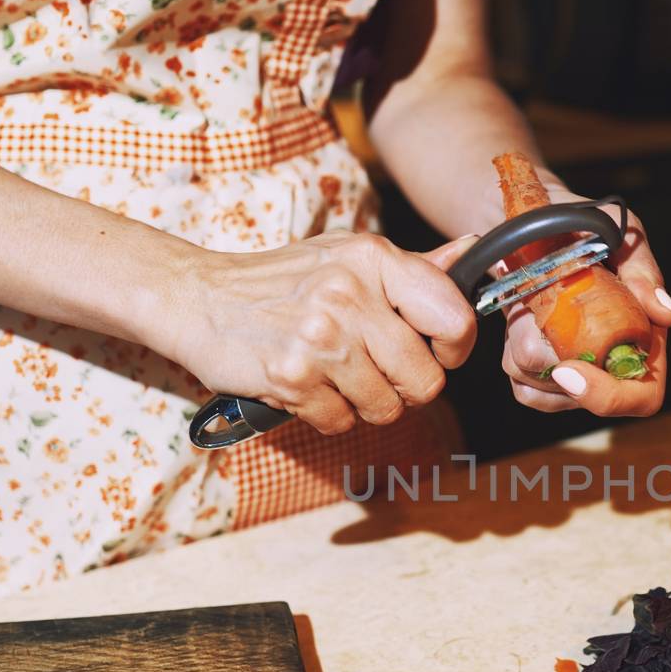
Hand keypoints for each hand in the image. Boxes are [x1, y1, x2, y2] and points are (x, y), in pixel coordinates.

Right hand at [164, 232, 477, 434]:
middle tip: (373, 370)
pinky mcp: (292, 378)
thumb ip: (413, 267)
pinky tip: (306, 384)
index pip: (454, 318)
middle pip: (424, 381)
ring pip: (384, 408)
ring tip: (334, 373)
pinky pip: (341, 422)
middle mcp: (350, 295)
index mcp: (373, 260)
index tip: (437, 352)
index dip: (455, 348)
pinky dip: (326, 414)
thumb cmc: (284, 281)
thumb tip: (472, 249)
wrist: (198, 298)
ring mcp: (320, 339)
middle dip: (403, 387)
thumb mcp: (348, 258)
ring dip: (363, 403)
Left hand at [500, 196, 670, 416]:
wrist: (527, 220)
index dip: (608, 395)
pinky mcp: (542, 377)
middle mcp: (613, 364)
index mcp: (644, 336)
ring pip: (545, 391)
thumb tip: (668, 314)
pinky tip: (518, 320)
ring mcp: (577, 374)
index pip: (643, 396)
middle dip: (550, 366)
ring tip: (529, 300)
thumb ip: (643, 271)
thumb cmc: (580, 222)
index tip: (568, 369)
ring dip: (525, 344)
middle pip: (585, 400)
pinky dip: (512, 356)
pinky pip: (524, 389)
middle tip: (533, 319)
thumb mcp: (616, 231)